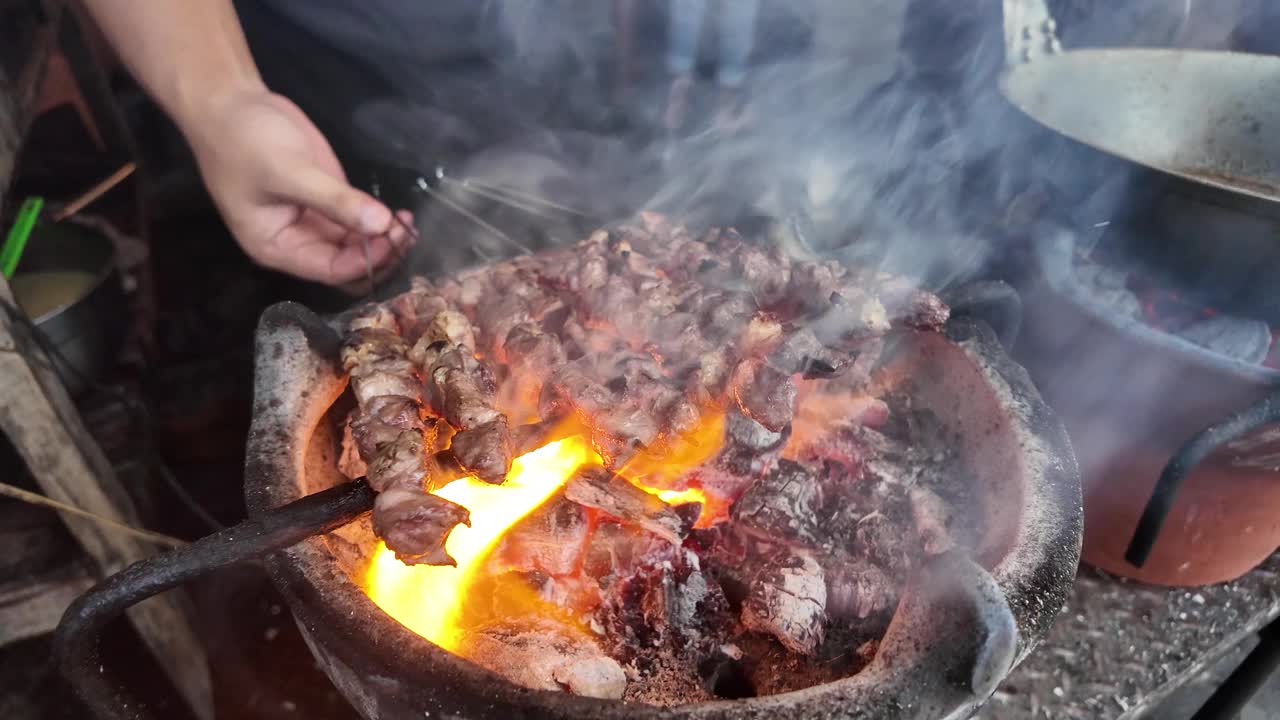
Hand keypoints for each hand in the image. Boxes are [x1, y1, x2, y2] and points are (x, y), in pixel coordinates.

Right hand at [184, 90, 413, 284]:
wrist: (230, 103)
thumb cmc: (245, 142)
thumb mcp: (289, 171)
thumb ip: (335, 200)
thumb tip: (381, 225)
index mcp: (278, 248)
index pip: (331, 269)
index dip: (365, 260)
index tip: (391, 237)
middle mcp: (298, 243)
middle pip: (348, 266)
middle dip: (378, 255)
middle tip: (407, 232)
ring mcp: (315, 223)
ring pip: (358, 248)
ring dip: (384, 241)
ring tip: (409, 222)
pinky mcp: (328, 203)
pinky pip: (358, 225)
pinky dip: (379, 223)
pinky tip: (401, 213)